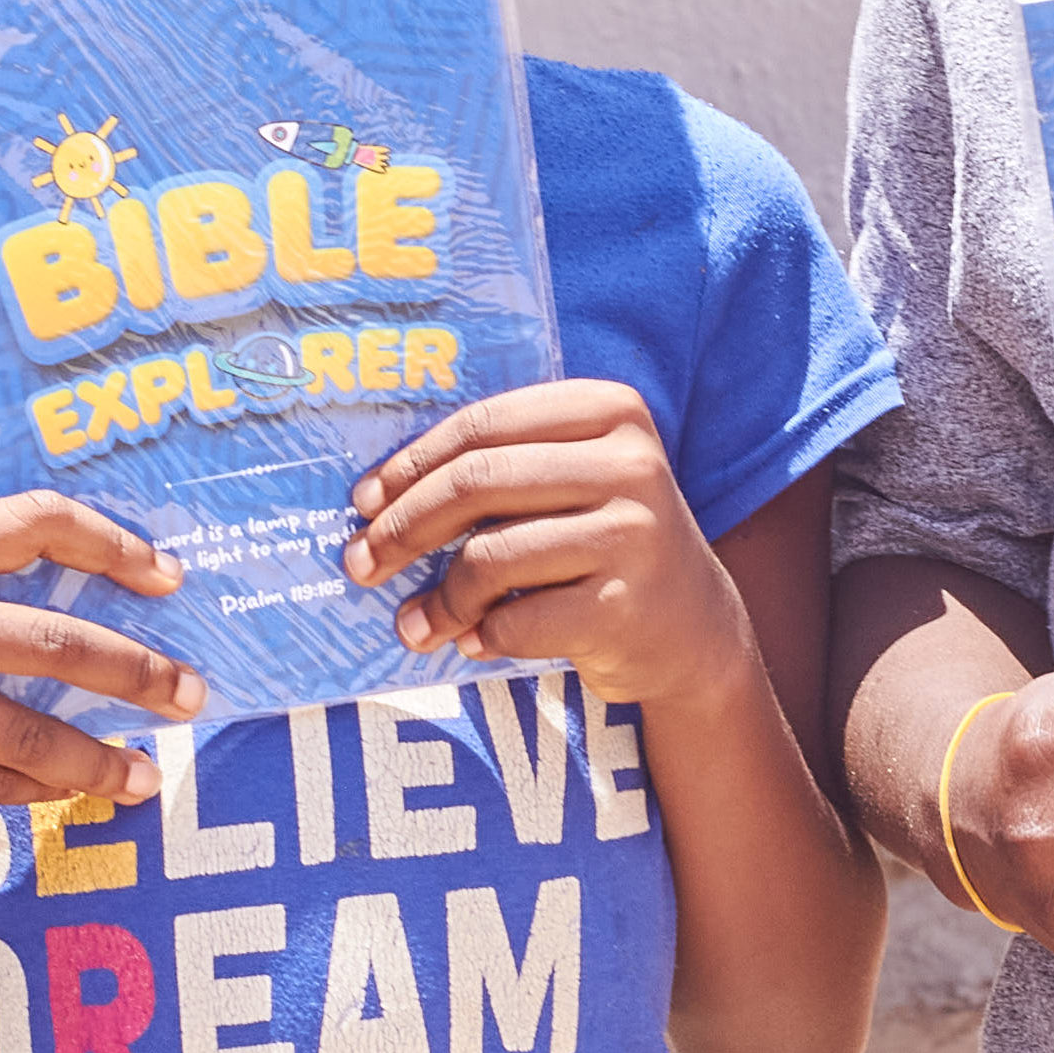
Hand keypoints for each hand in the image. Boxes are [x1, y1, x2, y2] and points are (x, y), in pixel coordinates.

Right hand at [0, 493, 188, 818]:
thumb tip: (81, 586)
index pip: (33, 521)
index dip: (109, 541)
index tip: (167, 575)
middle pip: (52, 643)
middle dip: (137, 671)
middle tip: (191, 693)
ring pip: (28, 732)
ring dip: (100, 759)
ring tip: (148, 775)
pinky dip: (40, 788)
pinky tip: (76, 791)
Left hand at [341, 382, 742, 708]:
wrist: (692, 629)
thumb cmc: (602, 543)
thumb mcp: (571, 481)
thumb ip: (499, 468)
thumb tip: (377, 497)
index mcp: (610, 411)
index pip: (483, 425)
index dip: (411, 464)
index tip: (364, 501)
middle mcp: (631, 464)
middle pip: (476, 484)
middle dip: (403, 528)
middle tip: (361, 563)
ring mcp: (634, 536)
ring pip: (489, 557)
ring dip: (436, 600)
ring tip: (415, 626)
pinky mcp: (626, 608)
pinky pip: (516, 621)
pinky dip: (480, 636)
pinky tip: (475, 641)